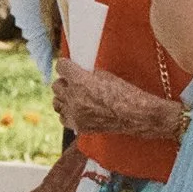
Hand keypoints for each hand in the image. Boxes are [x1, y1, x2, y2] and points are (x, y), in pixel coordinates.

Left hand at [52, 62, 181, 139]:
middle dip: (65, 82)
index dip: (65, 65)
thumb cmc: (124, 93)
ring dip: (64, 97)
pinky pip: (63, 117)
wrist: (136, 115)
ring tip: (74, 96)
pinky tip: (76, 110)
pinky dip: (67, 113)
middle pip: (56, 85)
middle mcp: (74, 97)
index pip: (60, 67)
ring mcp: (75, 113)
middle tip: (73, 82)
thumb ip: (86, 73)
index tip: (68, 66)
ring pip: (56, 102)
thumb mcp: (104, 75)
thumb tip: (75, 72)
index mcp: (80, 81)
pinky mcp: (79, 126)